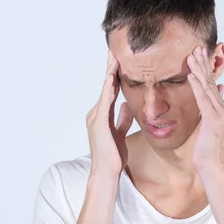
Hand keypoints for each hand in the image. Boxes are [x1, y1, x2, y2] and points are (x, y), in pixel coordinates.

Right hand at [86, 50, 133, 176]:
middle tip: (114, 50)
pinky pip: (105, 102)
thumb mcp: (120, 133)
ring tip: (113, 57)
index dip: (115, 75)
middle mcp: (97, 113)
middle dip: (111, 68)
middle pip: (106, 86)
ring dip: (109, 73)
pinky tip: (112, 77)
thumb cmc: (113, 156)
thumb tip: (127, 106)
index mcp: (102, 115)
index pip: (111, 90)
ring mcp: (96, 117)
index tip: (120, 60)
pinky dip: (108, 88)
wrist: (106, 172)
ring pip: (105, 90)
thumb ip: (122, 119)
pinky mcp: (99, 123)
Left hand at [187, 46, 223, 171]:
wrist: (212, 166)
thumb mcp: (209, 124)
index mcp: (220, 108)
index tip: (199, 54)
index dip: (205, 69)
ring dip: (198, 70)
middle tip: (197, 47)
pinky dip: (196, 86)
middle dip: (203, 64)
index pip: (212, 85)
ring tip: (191, 56)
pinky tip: (191, 75)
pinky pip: (203, 100)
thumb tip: (220, 89)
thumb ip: (213, 107)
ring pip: (207, 87)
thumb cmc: (208, 148)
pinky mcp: (213, 120)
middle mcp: (222, 108)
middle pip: (211, 82)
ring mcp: (219, 114)